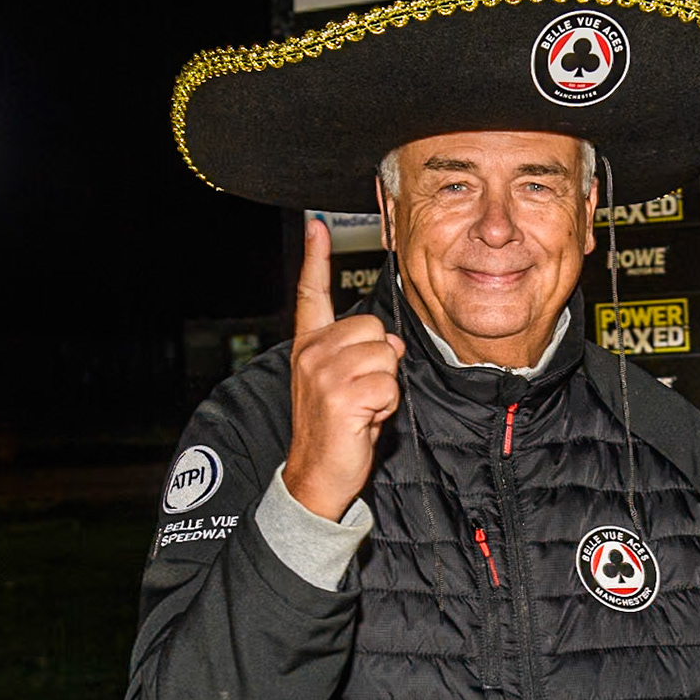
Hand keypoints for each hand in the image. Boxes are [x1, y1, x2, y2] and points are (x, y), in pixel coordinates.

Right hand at [282, 220, 405, 520]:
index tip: (317, 225)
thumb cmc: (337, 428)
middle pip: (374, 329)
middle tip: (362, 392)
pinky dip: (387, 406)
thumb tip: (389, 342)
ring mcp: (323, 375)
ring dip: (385, 385)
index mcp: (310, 346)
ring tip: (363, 407)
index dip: (316, 257)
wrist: (316, 475)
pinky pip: (389, 385)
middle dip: (381, 361)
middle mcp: (311, 355)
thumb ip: (362, 352)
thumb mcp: (345, 382)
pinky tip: (366, 420)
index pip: (311, 294)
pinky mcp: (340, 398)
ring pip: (385, 356)